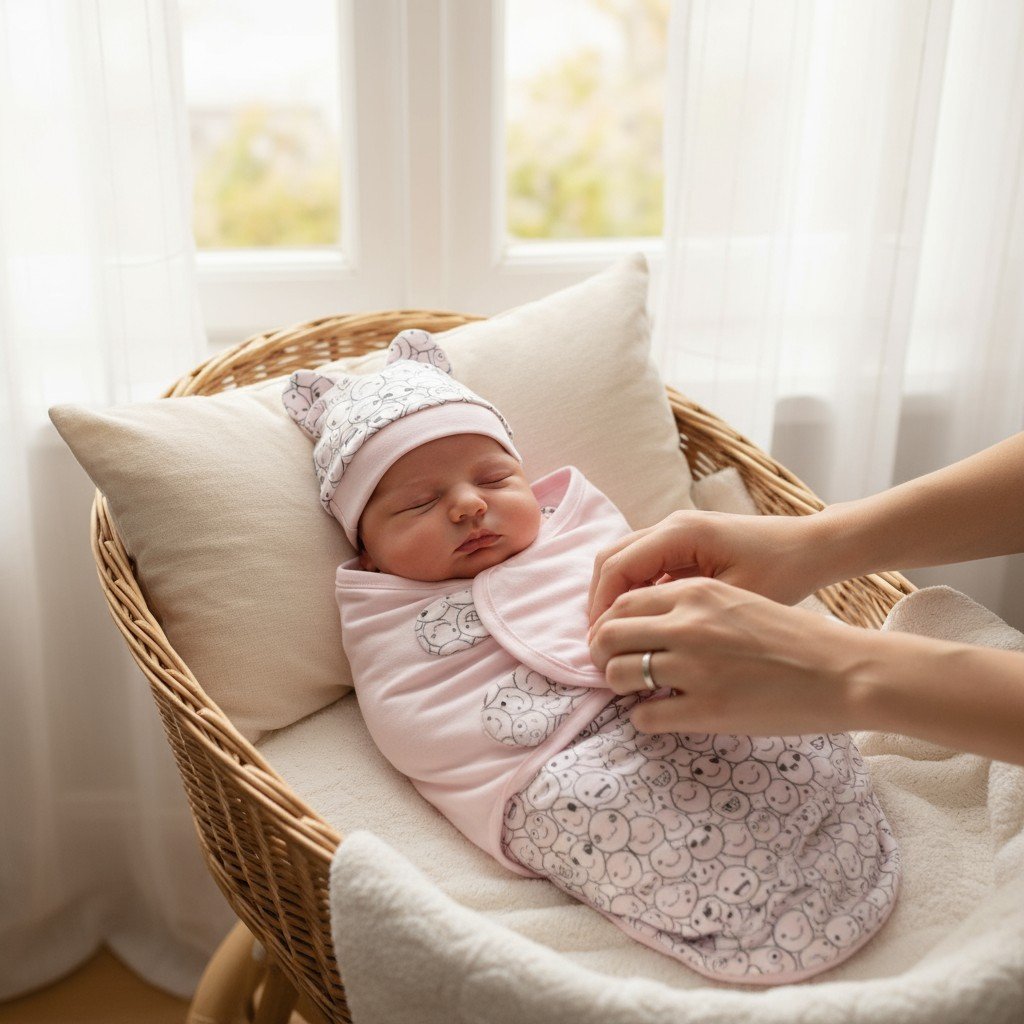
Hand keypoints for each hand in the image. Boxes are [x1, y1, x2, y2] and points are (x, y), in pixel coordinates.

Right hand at [587, 509, 829, 626]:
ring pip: (623, 561)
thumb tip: (640, 640)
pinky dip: (634, 592)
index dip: (601, 607)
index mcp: (679, 534)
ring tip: (617, 638)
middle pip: (610, 559)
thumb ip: (682, 612)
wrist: (812, 548)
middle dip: (600, 602)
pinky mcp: (683, 544)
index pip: (617, 567)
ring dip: (614, 597)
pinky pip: (644, 565)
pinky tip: (642, 624)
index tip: (599, 645)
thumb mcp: (732, 598)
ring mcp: (675, 532)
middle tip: (600, 644)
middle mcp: (670, 526)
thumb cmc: (782, 572)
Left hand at [588, 577, 870, 735]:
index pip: (624, 602)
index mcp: (696, 593)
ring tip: (633, 692)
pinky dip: (642, 717)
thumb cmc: (796, 637)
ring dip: (618, 685)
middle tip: (610, 667)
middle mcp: (688, 625)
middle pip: (609, 635)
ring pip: (619, 674)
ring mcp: (694, 668)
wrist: (843, 671)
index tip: (613, 639)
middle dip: (601, 653)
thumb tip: (649, 625)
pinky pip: (644, 715)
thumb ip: (693, 607)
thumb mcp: (739, 600)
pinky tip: (658, 715)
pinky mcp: (705, 709)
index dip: (609, 623)